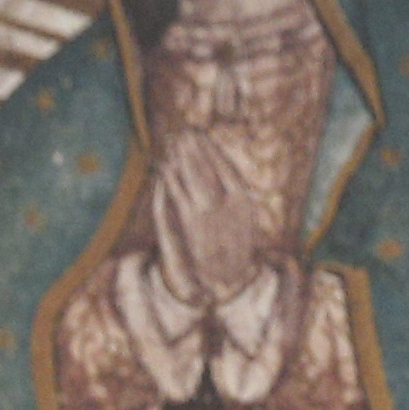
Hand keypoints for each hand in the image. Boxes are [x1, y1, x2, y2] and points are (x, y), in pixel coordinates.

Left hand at [145, 138, 268, 313]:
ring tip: (172, 142)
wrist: (231, 277)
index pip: (224, 164)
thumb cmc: (238, 247)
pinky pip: (177, 192)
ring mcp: (208, 211)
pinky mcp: (190, 221)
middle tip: (182, 132)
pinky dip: (170, 177)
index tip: (201, 135)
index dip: (210, 148)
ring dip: (180, 156)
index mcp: (243, 198)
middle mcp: (227, 201)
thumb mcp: (244, 218)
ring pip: (190, 175)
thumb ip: (234, 193)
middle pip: (206, 165)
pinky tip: (164, 165)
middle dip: (192, 147)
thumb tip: (220, 167)